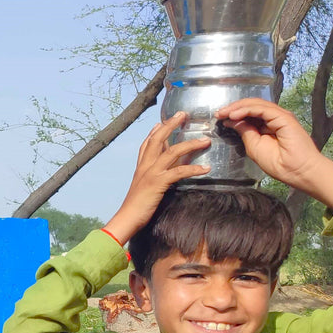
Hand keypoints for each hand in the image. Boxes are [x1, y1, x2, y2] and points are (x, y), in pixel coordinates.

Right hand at [103, 113, 211, 243]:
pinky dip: (194, 169)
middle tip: (183, 114)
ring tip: (205, 140)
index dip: (155, 131)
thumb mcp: (144, 187)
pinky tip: (206, 169)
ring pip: (171, 152)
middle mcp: (145, 166)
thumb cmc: (136, 206)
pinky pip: (179, 172)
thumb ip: (154, 176)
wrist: (127, 218)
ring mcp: (151, 173)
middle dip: (170, 125)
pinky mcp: (158, 183)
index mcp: (141, 167)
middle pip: (158, 139)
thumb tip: (166, 170)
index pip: (147, 143)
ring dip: (190, 144)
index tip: (164, 120)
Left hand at [214, 98, 332, 208]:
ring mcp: (279, 116)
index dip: (233, 113)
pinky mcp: (283, 117)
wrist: (296, 170)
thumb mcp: (254, 146)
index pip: (249, 114)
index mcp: (267, 126)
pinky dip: (246, 110)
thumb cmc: (278, 163)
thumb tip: (232, 121)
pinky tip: (234, 115)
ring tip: (224, 113)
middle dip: (233, 108)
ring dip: (237, 107)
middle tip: (218, 113)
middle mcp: (273, 118)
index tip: (219, 118)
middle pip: (251, 106)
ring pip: (256, 105)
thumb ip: (245, 132)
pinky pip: (261, 109)